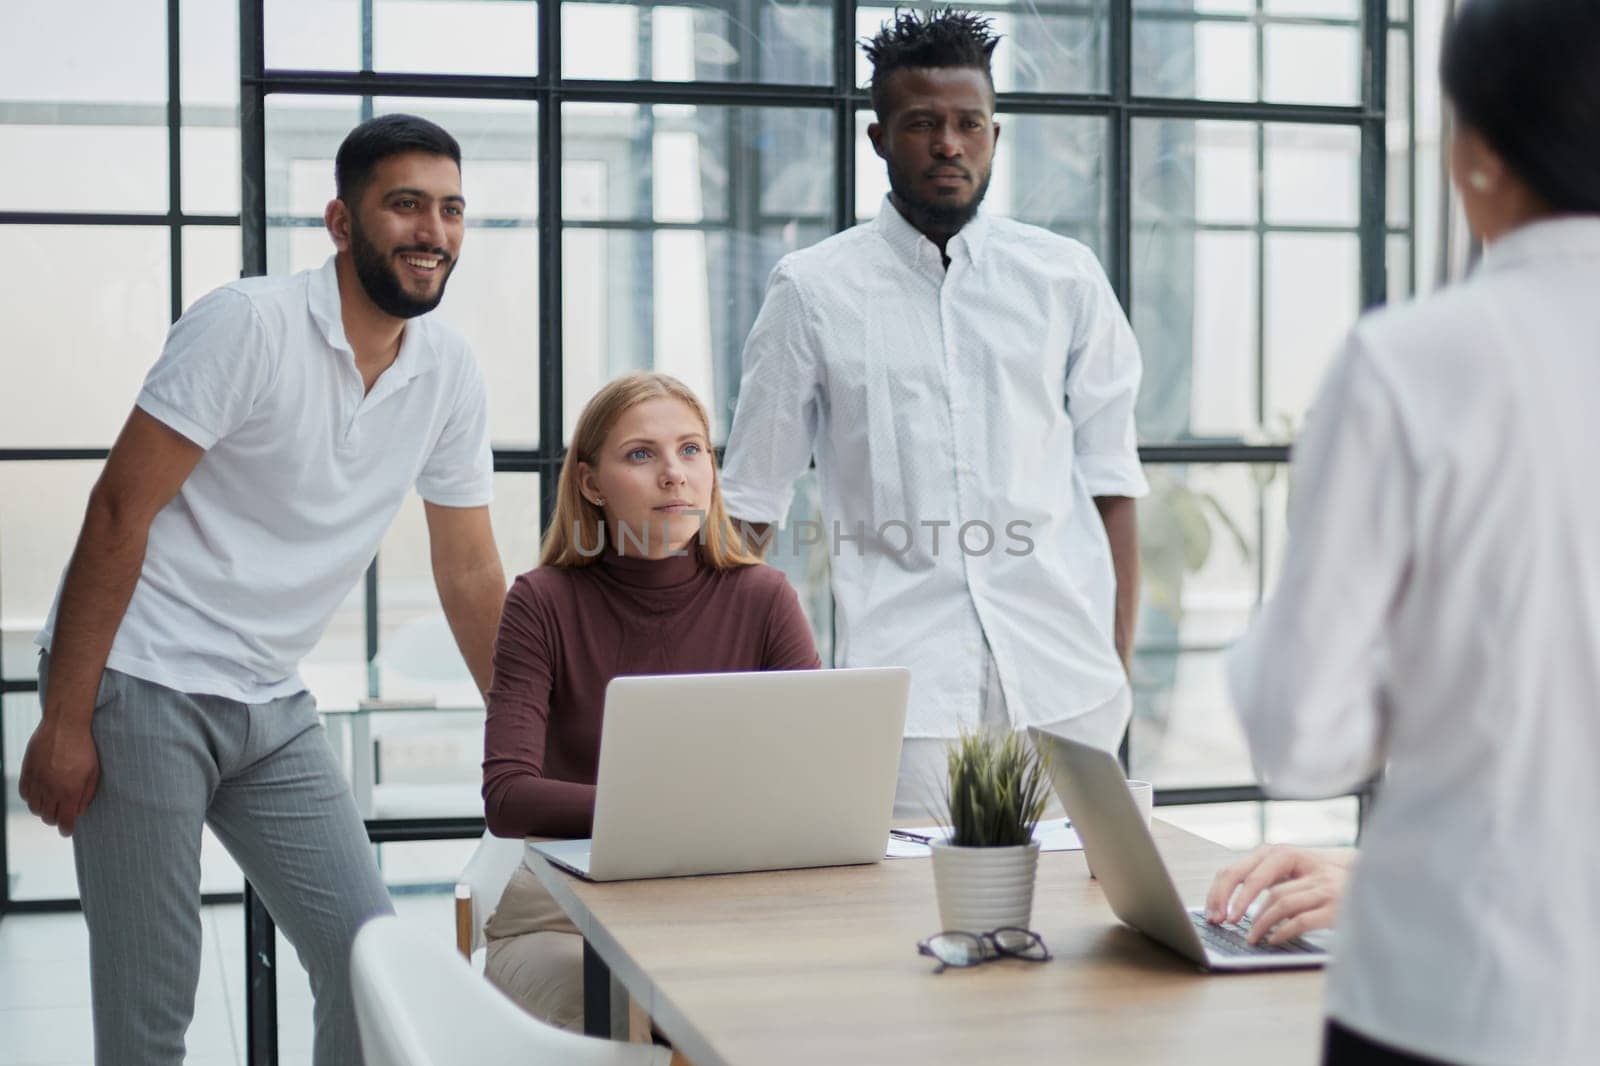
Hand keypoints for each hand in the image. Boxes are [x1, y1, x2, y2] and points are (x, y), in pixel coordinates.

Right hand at [18, 718, 100, 836]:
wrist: (64, 726)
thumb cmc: (84, 747)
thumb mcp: (94, 772)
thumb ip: (86, 794)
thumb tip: (78, 811)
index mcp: (70, 791)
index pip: (64, 820)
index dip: (66, 829)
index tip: (67, 830)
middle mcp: (51, 789)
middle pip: (48, 817)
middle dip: (56, 819)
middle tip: (61, 814)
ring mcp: (37, 781)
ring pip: (35, 808)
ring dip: (43, 809)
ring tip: (52, 803)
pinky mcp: (27, 772)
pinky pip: (25, 794)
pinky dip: (32, 798)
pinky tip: (40, 793)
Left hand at [1205, 844, 1347, 945]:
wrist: (1378, 883)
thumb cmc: (1327, 882)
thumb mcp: (1297, 873)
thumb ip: (1270, 879)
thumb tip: (1228, 902)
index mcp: (1285, 853)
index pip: (1243, 869)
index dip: (1223, 891)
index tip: (1214, 913)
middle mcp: (1302, 863)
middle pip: (1257, 880)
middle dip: (1236, 904)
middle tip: (1225, 923)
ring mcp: (1321, 883)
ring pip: (1278, 901)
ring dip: (1259, 923)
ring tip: (1251, 937)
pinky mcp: (1336, 904)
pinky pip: (1301, 919)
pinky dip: (1282, 931)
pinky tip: (1273, 939)